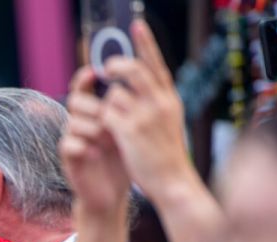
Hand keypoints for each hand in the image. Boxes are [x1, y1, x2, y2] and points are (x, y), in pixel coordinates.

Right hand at [61, 67, 131, 219]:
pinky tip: (97, 153)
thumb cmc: (125, 158)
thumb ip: (132, 106)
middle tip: (108, 116)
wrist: (114, 193)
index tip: (96, 71)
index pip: (85, 85)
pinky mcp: (68, 158)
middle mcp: (81, 122)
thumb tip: (143, 76)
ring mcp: (73, 139)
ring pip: (72, 122)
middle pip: (75, 100)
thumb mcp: (132, 128)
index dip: (87, 76)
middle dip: (93, 106)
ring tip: (109, 139)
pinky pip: (68, 144)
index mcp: (96, 110)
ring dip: (92, 128)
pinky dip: (83, 147)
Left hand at [100, 20, 198, 205]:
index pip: (156, 64)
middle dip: (115, 66)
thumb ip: (156, 103)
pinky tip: (108, 134)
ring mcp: (145, 116)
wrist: (173, 181)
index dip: (145, 44)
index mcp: (170, 99)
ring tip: (113, 121)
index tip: (137, 25)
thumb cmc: (167, 155)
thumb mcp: (168, 123)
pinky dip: (103, 122)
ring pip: (115, 94)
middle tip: (106, 69)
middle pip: (132, 70)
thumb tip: (138, 87)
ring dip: (107, 105)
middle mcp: (160, 103)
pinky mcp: (129, 131)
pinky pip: (107, 115)